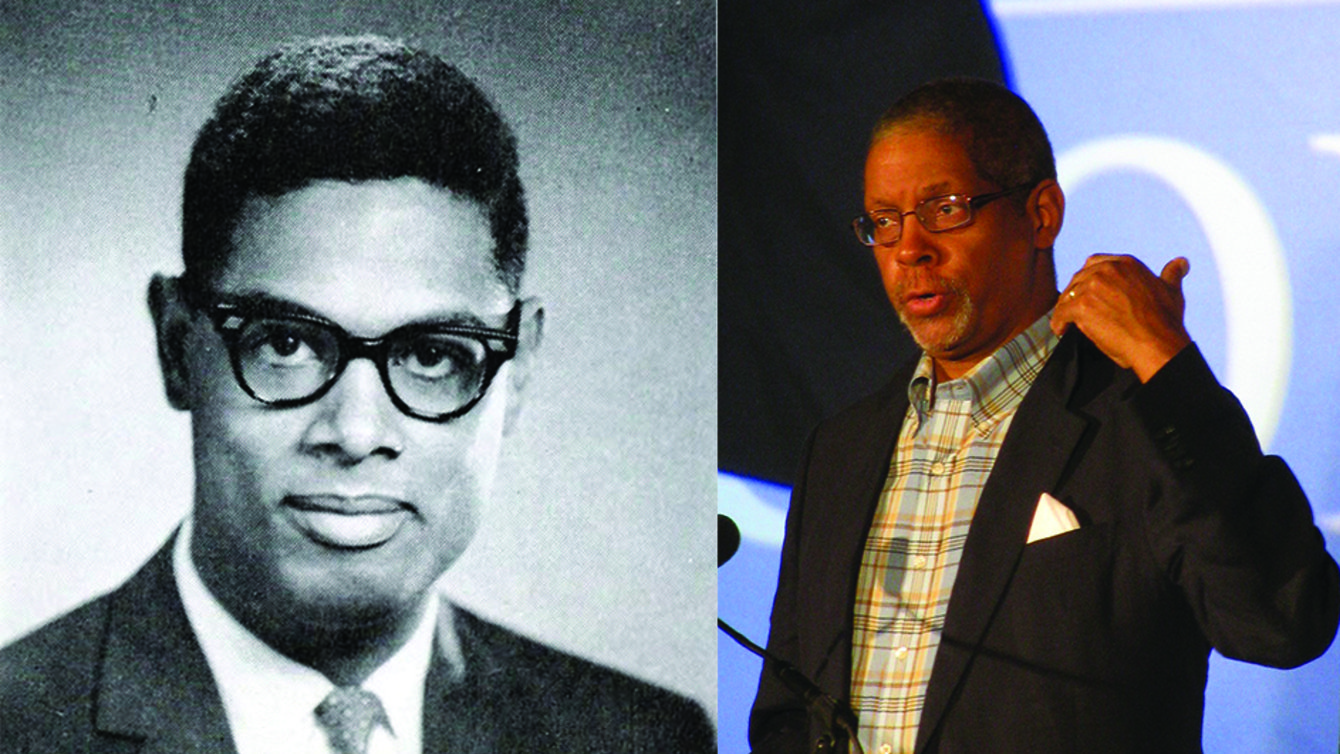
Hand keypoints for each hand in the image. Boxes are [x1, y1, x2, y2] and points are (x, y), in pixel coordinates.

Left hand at [1051, 254, 1191, 382]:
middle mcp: (1107, 270)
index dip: (1089, 278)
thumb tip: (1181, 262)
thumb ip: (1171, 275)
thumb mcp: (1170, 291)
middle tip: (1074, 309)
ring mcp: (1093, 287)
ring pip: (1068, 295)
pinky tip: (1061, 331)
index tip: (1087, 292)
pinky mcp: (1081, 306)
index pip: (1096, 263)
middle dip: (1074, 293)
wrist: (1158, 343)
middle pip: (1079, 278)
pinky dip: (1058, 322)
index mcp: (1126, 264)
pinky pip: (1061, 313)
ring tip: (1066, 322)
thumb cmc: (1165, 322)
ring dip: (1064, 308)